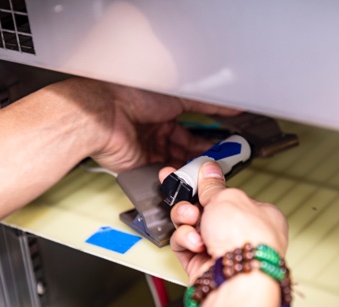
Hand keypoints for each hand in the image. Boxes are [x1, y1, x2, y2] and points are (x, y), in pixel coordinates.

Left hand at [50, 78, 239, 171]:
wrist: (105, 114)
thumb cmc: (134, 96)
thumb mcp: (178, 97)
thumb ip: (206, 104)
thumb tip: (232, 105)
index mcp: (163, 115)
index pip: (190, 133)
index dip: (206, 141)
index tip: (222, 148)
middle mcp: (155, 134)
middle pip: (184, 151)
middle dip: (200, 158)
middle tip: (218, 164)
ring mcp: (148, 151)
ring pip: (175, 164)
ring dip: (190, 169)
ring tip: (206, 172)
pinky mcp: (140, 167)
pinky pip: (162, 174)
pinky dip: (175, 177)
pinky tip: (188, 178)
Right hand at [159, 161, 287, 282]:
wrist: (236, 277)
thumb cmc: (246, 238)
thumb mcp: (228, 198)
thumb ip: (214, 186)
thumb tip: (209, 170)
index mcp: (257, 213)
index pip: (228, 194)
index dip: (209, 184)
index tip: (192, 175)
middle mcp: (240, 232)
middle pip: (206, 209)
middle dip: (191, 202)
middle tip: (180, 191)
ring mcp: (221, 248)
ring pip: (191, 225)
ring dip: (186, 219)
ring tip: (191, 219)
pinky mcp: (202, 263)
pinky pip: (185, 243)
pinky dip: (186, 240)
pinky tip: (195, 242)